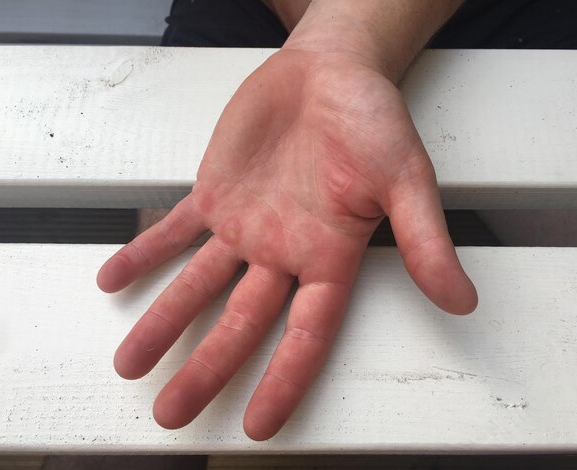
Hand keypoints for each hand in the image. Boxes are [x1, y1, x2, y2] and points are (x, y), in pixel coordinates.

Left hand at [97, 48, 476, 439]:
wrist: (330, 71)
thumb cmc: (373, 119)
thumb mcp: (405, 179)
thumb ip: (424, 240)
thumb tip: (461, 299)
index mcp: (329, 257)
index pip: (306, 335)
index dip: (283, 381)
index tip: (257, 425)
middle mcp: (283, 251)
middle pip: (239, 324)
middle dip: (205, 368)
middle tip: (171, 414)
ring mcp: (245, 225)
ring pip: (198, 285)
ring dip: (163, 321)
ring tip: (129, 363)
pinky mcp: (215, 194)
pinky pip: (174, 230)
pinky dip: (145, 253)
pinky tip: (114, 278)